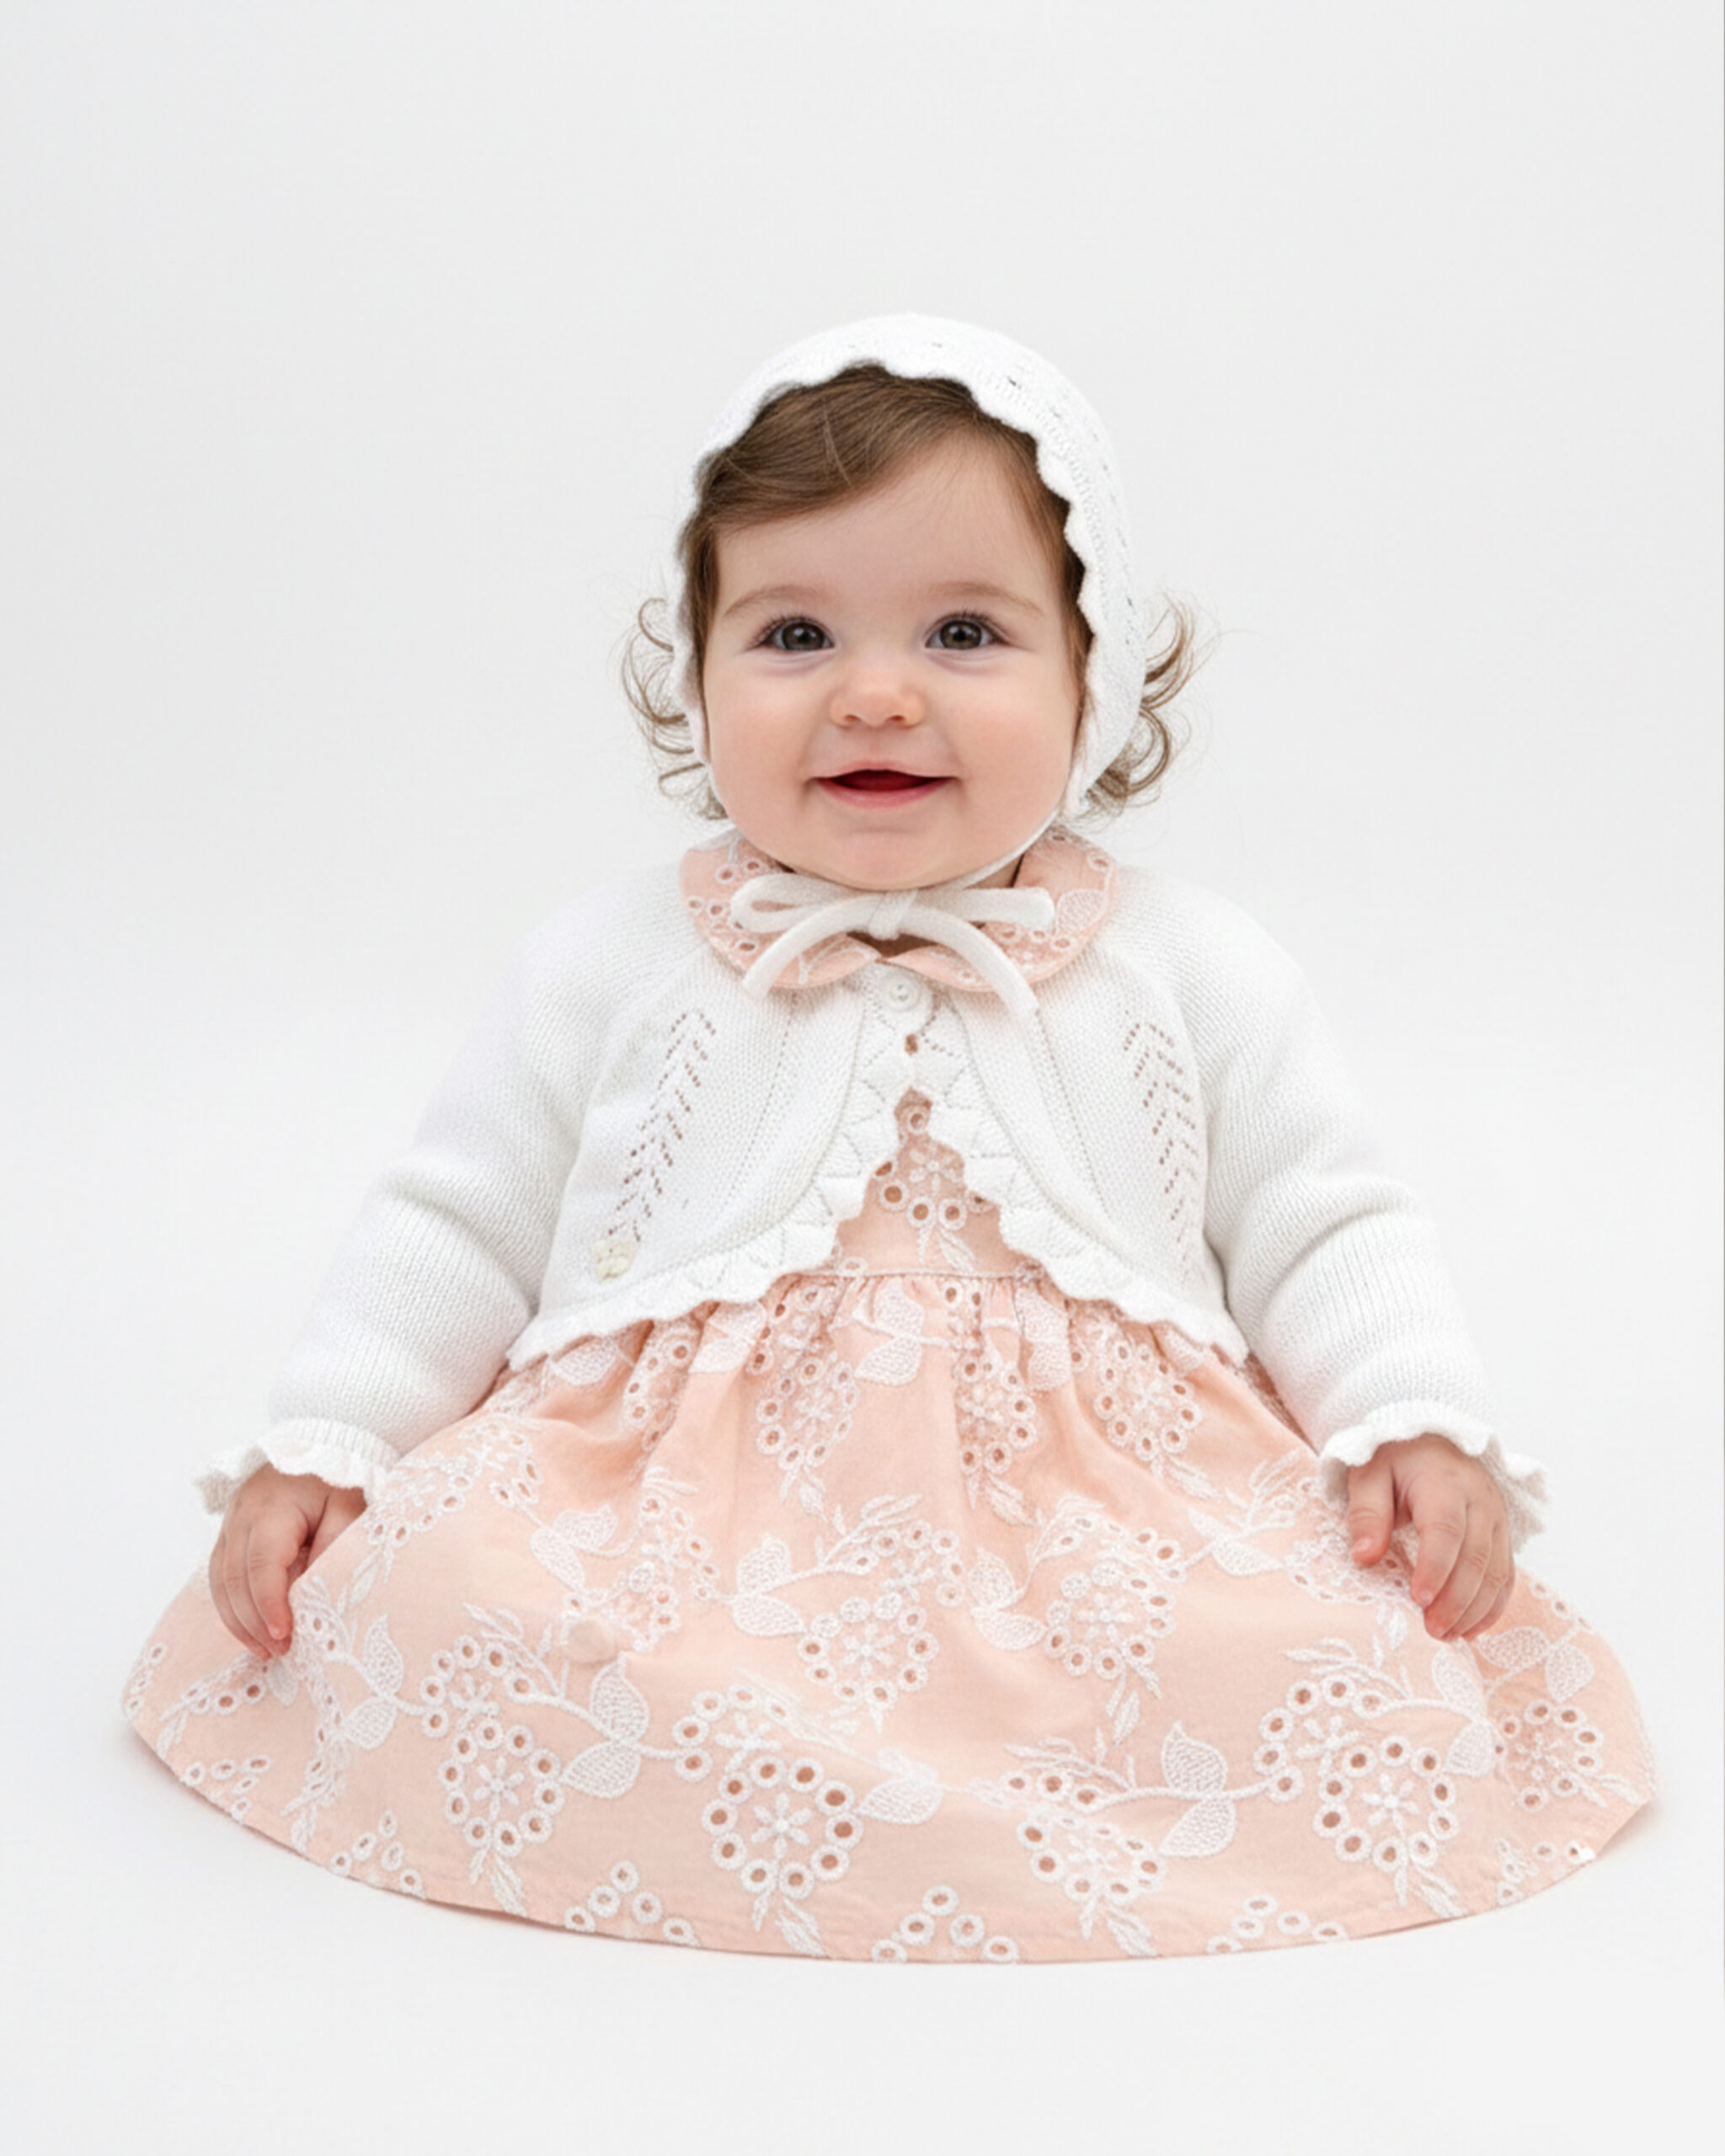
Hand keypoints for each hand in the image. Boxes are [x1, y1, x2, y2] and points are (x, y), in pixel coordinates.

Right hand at [208, 1464, 367, 1659]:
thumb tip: (317, 1592)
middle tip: (281, 1651)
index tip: (284, 1634)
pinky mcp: (229, 1533)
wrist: (321, 1442)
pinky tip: (252, 1630)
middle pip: (235, 1579)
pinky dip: (233, 1606)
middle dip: (254, 1622)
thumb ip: (336, 1545)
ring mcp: (230, 1524)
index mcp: (271, 1507)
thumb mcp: (349, 1505)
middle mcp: (241, 1515)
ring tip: (266, 1650)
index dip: (269, 1604)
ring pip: (220, 1582)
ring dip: (239, 1621)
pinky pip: (220, 1576)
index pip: (262, 1564)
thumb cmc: (338, 1476)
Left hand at [1345, 1434, 1513, 1641]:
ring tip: (1446, 1635)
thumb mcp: (1368, 1474)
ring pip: (1496, 1571)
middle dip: (1455, 1600)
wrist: (1429, 1439)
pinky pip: (1505, 1575)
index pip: (1446, 1530)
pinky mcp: (1501, 1535)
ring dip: (1474, 1609)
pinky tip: (1470, 1628)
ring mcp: (1497, 1518)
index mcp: (1444, 1482)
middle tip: (1431, 1630)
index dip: (1435, 1568)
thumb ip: (1366, 1514)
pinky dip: (1491, 1606)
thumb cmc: (1394, 1458)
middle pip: (1476, 1557)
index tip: (1418, 1599)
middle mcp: (1480, 1500)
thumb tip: (1364, 1558)